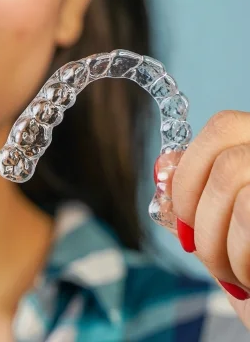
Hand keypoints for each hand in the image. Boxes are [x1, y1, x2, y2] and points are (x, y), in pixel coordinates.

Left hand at [164, 110, 249, 326]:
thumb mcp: (222, 239)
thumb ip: (196, 202)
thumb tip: (163, 164)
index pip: (223, 126)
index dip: (190, 171)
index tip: (181, 218)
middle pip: (226, 159)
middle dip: (198, 215)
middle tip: (202, 254)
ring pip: (235, 176)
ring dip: (217, 240)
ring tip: (233, 275)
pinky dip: (238, 255)